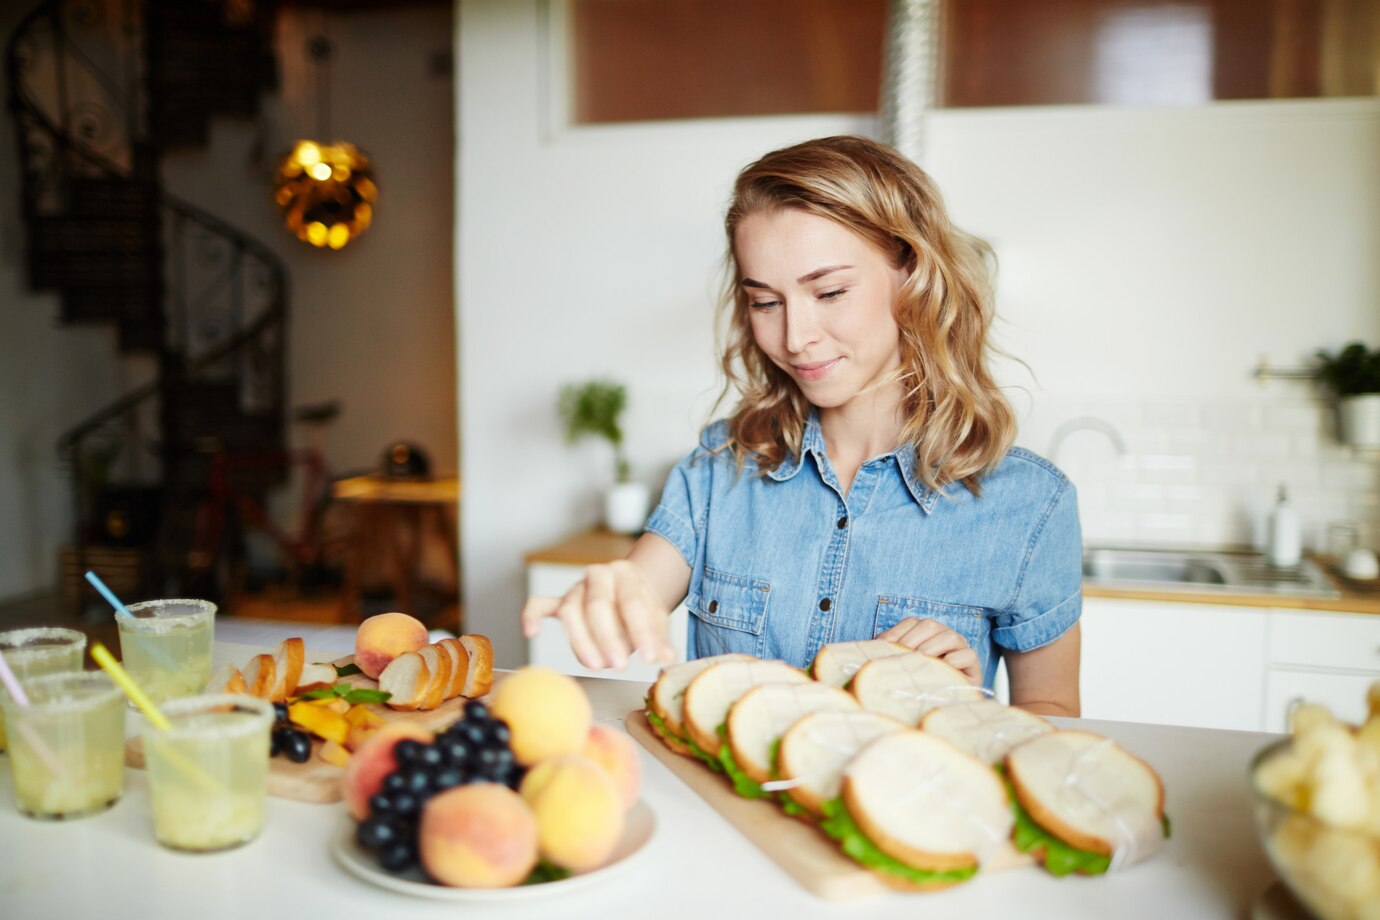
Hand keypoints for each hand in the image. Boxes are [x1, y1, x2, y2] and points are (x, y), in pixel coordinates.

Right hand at [521, 560, 676, 670]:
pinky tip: (531, 631)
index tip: (650, 657)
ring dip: (581, 640)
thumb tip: (667, 657)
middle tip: (620, 664)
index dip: (641, 631)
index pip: (632, 602)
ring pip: (570, 610)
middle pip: (597, 605)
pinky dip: (532, 616)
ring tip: (597, 665)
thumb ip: (660, 638)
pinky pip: (539, 605)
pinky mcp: (560, 602)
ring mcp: (576, 589)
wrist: (628, 589)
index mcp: (625, 574)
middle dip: (608, 637)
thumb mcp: (657, 619)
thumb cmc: (641, 607)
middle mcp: (598, 576)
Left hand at [876, 617, 981, 684]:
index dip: (898, 632)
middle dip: (913, 639)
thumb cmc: (921, 685)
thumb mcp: (904, 668)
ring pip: (950, 636)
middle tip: (904, 656)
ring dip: (932, 647)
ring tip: (921, 660)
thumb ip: (893, 655)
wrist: (946, 707)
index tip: (884, 646)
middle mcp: (944, 637)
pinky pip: (968, 655)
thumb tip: (873, 649)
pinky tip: (943, 668)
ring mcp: (961, 649)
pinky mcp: (974, 666)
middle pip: (930, 625)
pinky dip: (955, 659)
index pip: (912, 622)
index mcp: (927, 634)